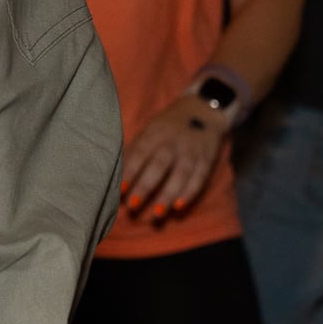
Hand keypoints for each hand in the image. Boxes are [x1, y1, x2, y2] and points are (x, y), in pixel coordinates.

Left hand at [118, 100, 228, 222]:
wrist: (202, 110)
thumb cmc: (167, 127)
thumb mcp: (150, 131)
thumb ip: (136, 151)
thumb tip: (116, 175)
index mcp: (154, 133)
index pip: (140, 153)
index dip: (130, 172)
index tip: (121, 191)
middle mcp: (173, 142)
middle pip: (159, 165)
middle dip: (146, 186)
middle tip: (133, 206)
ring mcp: (191, 150)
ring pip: (180, 174)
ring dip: (168, 195)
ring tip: (157, 214)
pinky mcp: (207, 159)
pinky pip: (199, 178)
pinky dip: (189, 193)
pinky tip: (179, 207)